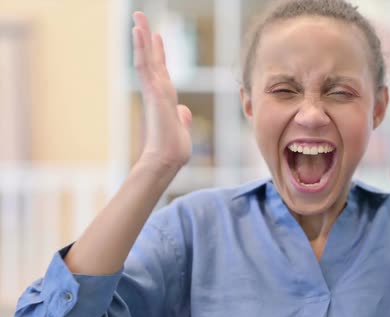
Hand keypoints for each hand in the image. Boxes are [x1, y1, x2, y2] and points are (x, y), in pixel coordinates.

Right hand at [132, 12, 192, 169]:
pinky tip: (138, 32)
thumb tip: (185, 110)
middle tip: (141, 17)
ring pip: (145, 58)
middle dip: (147, 38)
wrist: (166, 160)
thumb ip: (182, 118)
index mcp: (165, 98)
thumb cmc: (173, 150)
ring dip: (141, 36)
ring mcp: (153, 91)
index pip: (161, 70)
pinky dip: (141, 49)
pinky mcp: (152, 92)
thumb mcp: (182, 130)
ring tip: (137, 16)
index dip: (159, 53)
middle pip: (151, 59)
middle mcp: (158, 91)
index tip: (157, 37)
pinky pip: (144, 66)